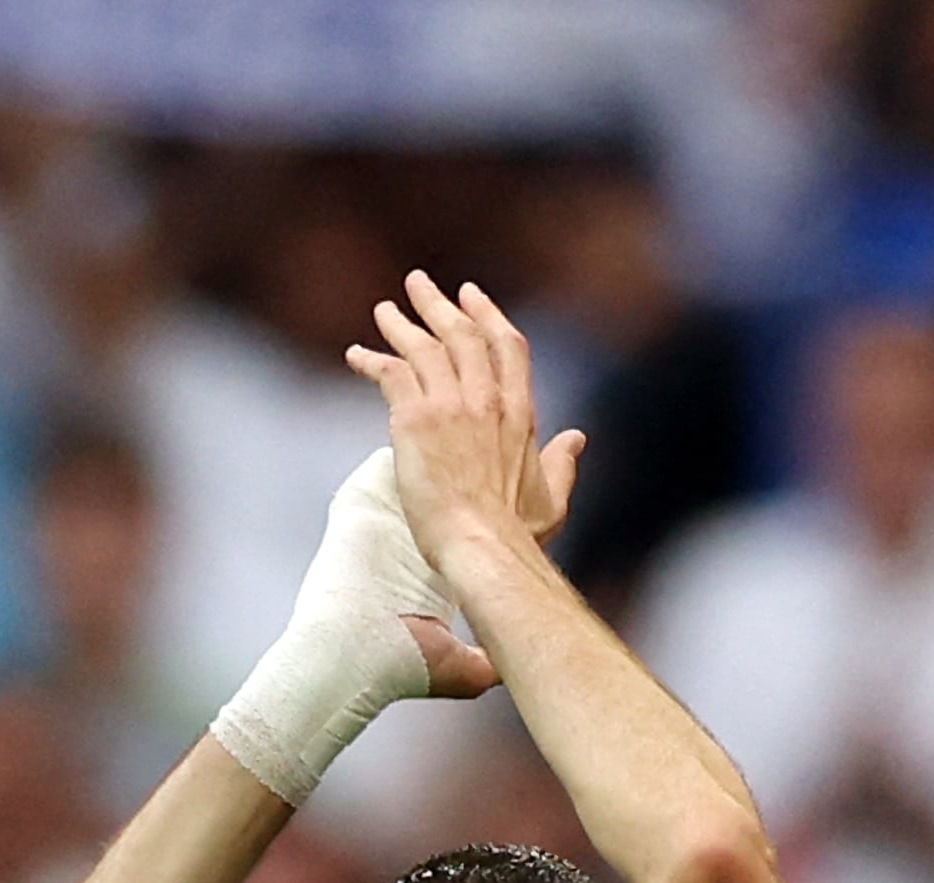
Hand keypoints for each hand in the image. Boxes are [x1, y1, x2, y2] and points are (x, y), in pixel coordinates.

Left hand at [346, 270, 586, 569]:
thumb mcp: (551, 498)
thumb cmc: (515, 535)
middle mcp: (486, 399)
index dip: (487, 315)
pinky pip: (390, 373)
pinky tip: (355, 355)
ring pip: (423, 346)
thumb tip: (577, 439)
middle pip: (462, 334)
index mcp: (520, 412)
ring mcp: (450, 405)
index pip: (507, 346)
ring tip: (384, 310)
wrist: (481, 545)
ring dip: (401, 324)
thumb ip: (562, 464)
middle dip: (439, 305)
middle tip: (419, 285)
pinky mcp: (414, 419)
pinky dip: (371, 360)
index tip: (471, 295)